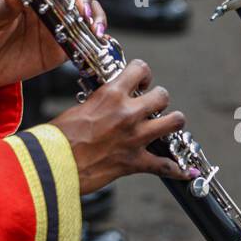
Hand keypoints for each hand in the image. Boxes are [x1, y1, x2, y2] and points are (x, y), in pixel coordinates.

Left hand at [0, 0, 105, 89]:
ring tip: (93, 27)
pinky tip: (99, 41)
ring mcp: (58, 25)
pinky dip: (96, 38)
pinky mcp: (61, 48)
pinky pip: (85, 40)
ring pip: (88, 11)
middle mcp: (48, 3)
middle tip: (80, 9)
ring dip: (96, 15)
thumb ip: (3, 5)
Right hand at [50, 59, 192, 193]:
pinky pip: (166, 166)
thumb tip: (105, 102)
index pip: (140, 69)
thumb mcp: (79, 108)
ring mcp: (135, 138)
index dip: (143, 74)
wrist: (54, 165)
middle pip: (163, 95)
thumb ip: (99, 102)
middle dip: (159, 99)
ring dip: (173, 123)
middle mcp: (128, 113)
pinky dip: (178, 170)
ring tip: (167, 126)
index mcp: (111, 95)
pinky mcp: (135, 162)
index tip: (141, 81)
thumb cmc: (59, 137)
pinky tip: (186, 171)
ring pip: (174, 122)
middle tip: (152, 105)